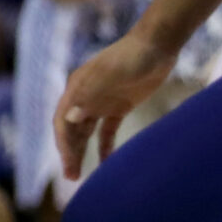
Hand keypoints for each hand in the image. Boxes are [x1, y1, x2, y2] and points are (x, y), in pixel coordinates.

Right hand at [55, 30, 174, 180]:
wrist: (157, 44)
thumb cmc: (132, 57)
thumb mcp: (110, 75)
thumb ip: (90, 95)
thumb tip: (69, 119)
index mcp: (77, 88)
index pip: (63, 120)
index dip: (63, 142)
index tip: (68, 163)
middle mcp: (85, 97)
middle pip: (72, 129)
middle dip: (69, 152)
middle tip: (71, 176)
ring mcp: (102, 102)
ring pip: (86, 132)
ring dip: (82, 152)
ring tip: (80, 175)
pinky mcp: (119, 106)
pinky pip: (107, 131)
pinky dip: (105, 146)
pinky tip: (107, 162)